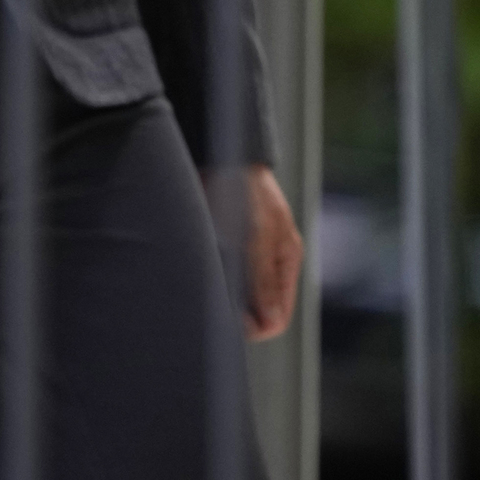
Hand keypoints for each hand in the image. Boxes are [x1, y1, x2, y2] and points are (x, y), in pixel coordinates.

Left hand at [209, 163, 303, 340]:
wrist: (220, 151)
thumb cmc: (244, 189)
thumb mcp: (256, 235)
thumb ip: (263, 278)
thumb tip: (271, 322)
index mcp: (285, 260)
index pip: (277, 317)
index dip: (254, 328)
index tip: (229, 328)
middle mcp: (267, 260)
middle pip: (255, 308)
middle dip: (235, 316)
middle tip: (209, 312)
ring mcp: (246, 252)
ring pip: (235, 293)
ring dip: (221, 298)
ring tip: (201, 293)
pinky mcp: (223, 242)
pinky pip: (220, 274)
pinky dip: (210, 280)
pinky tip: (195, 276)